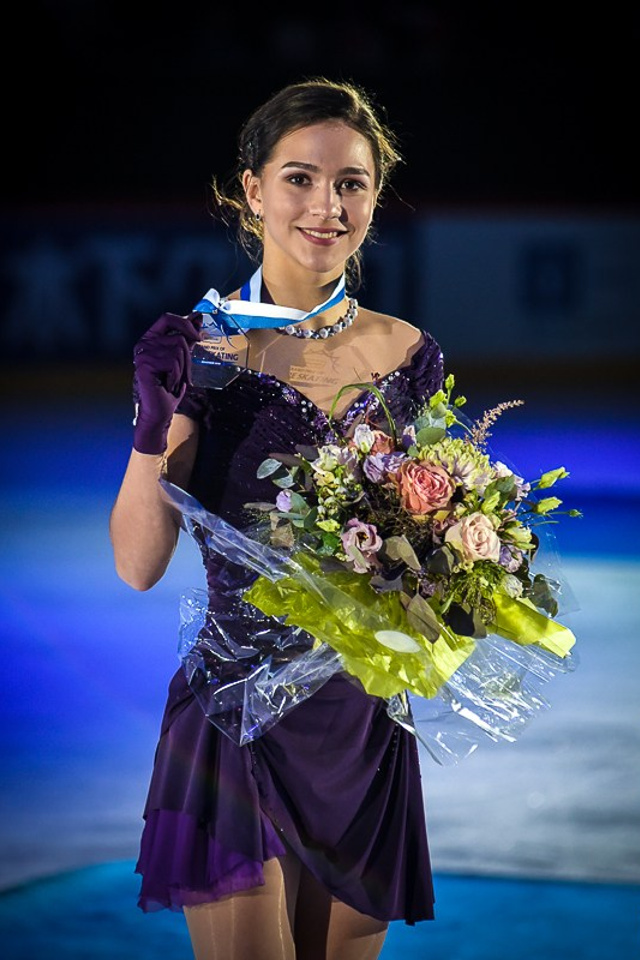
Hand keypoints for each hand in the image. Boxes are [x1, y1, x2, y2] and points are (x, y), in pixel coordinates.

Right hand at [132, 312, 202, 453]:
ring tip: (171, 380)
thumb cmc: (170, 386)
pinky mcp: (144, 365)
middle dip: (187, 359)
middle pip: (179, 338)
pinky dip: (176, 376)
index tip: (198, 336)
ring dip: (181, 370)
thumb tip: (198, 318)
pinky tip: (166, 384)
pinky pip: (173, 363)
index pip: (167, 318)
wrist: (160, 410)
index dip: (184, 323)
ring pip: (178, 351)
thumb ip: (187, 339)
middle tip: (179, 375)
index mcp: (150, 338)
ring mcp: (142, 354)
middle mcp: (143, 343)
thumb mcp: (182, 359)